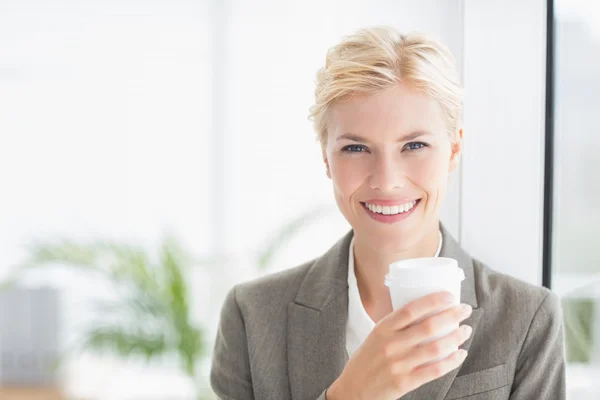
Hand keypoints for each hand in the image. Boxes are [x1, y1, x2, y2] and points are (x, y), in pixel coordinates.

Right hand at [327, 292, 472, 399]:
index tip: (449, 296)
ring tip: (466, 331)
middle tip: (465, 310)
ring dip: (456, 338)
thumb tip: (425, 312)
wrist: (353, 390)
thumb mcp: (376, 336)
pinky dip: (451, 361)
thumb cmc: (367, 360)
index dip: (432, 301)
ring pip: (435, 348)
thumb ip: (396, 326)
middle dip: (452, 316)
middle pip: (428, 327)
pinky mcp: (405, 382)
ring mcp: (398, 364)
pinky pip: (434, 370)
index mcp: (382, 329)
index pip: (410, 310)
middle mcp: (391, 345)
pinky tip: (460, 354)